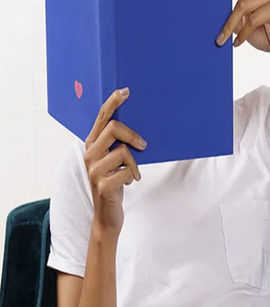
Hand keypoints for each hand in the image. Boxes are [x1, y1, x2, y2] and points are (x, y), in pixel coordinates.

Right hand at [83, 88, 146, 231]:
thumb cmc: (115, 183)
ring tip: (132, 173)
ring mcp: (94, 170)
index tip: (125, 91)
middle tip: (144, 145)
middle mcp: (89, 154)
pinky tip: (128, 182)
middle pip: (113, 128)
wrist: (107, 215)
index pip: (101, 117)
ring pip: (123, 151)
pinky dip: (133, 176)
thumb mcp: (115, 161)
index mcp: (92, 145)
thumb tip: (140, 128)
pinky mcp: (102, 185)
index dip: (113, 102)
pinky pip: (126, 171)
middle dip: (132, 134)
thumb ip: (119, 144)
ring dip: (134, 164)